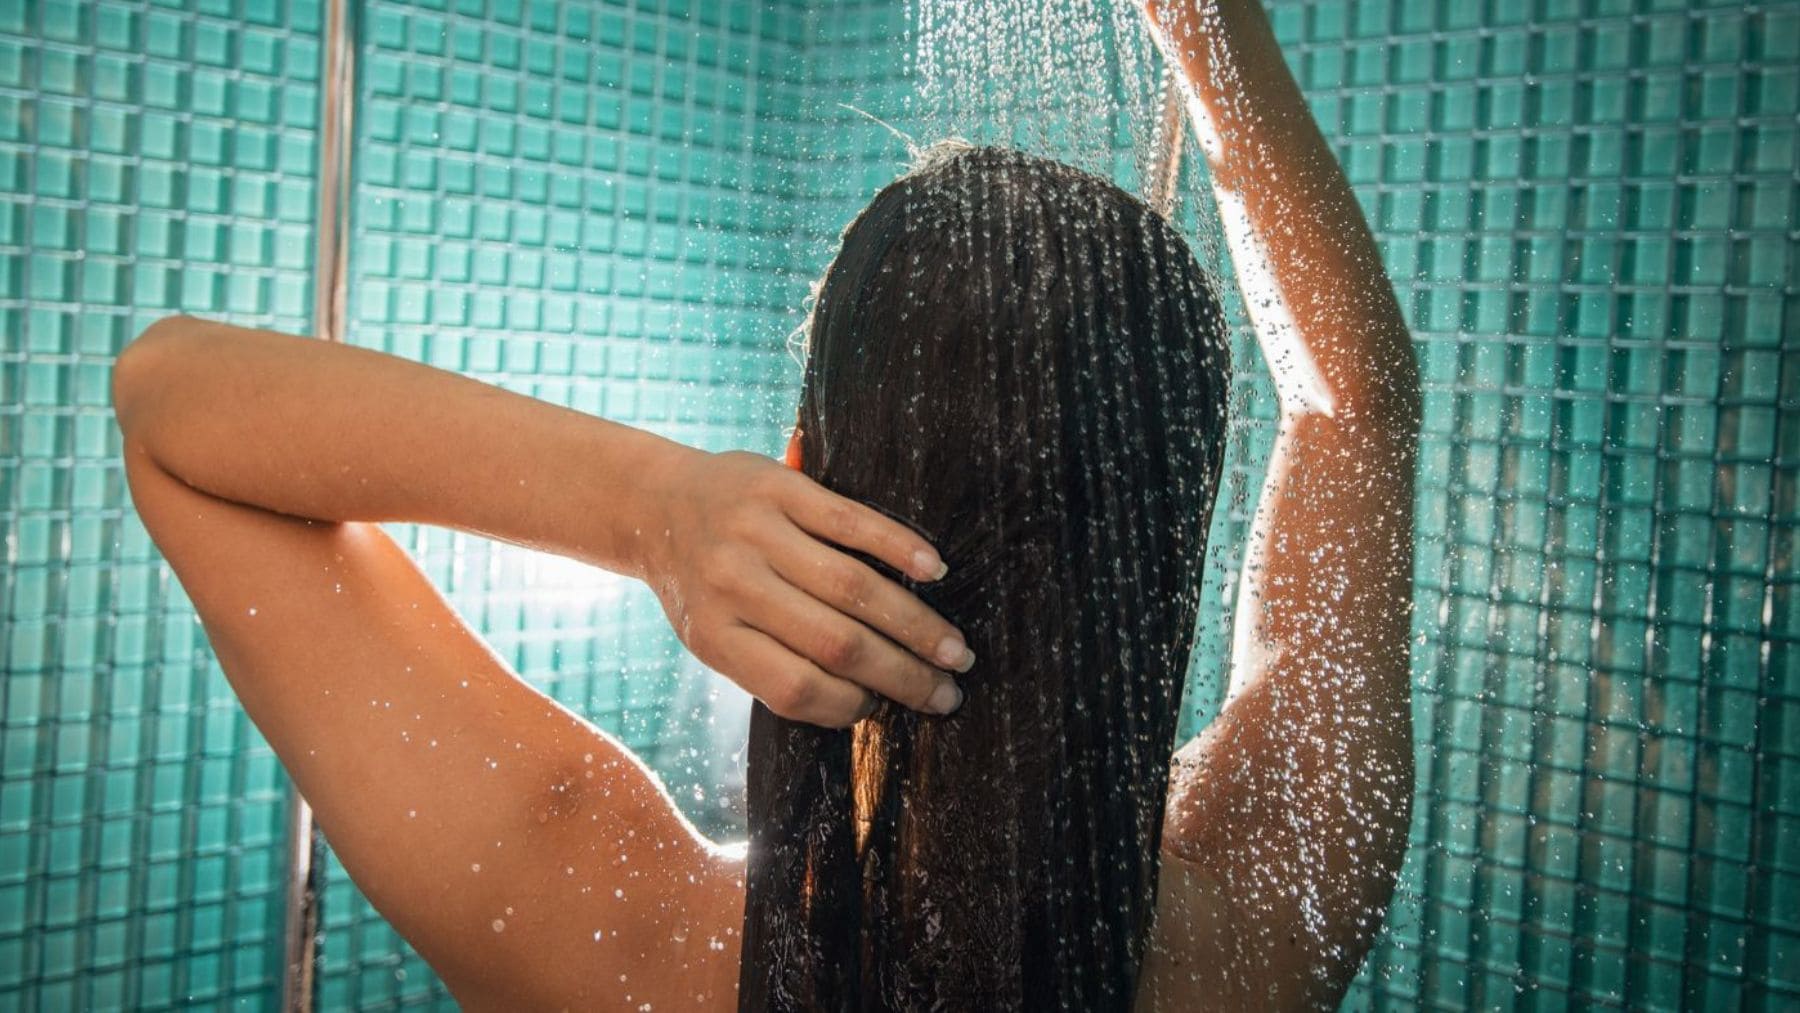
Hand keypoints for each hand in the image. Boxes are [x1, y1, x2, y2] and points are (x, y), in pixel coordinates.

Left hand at [635, 446, 973, 727]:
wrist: (657, 505)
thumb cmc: (699, 585)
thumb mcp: (712, 635)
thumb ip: (771, 665)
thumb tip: (861, 701)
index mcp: (715, 636)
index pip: (794, 687)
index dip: (847, 706)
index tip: (881, 709)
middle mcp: (734, 585)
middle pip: (835, 642)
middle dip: (903, 674)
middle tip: (949, 692)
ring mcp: (757, 533)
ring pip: (853, 587)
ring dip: (915, 624)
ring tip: (954, 650)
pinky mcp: (779, 488)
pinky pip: (851, 521)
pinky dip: (899, 548)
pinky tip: (935, 570)